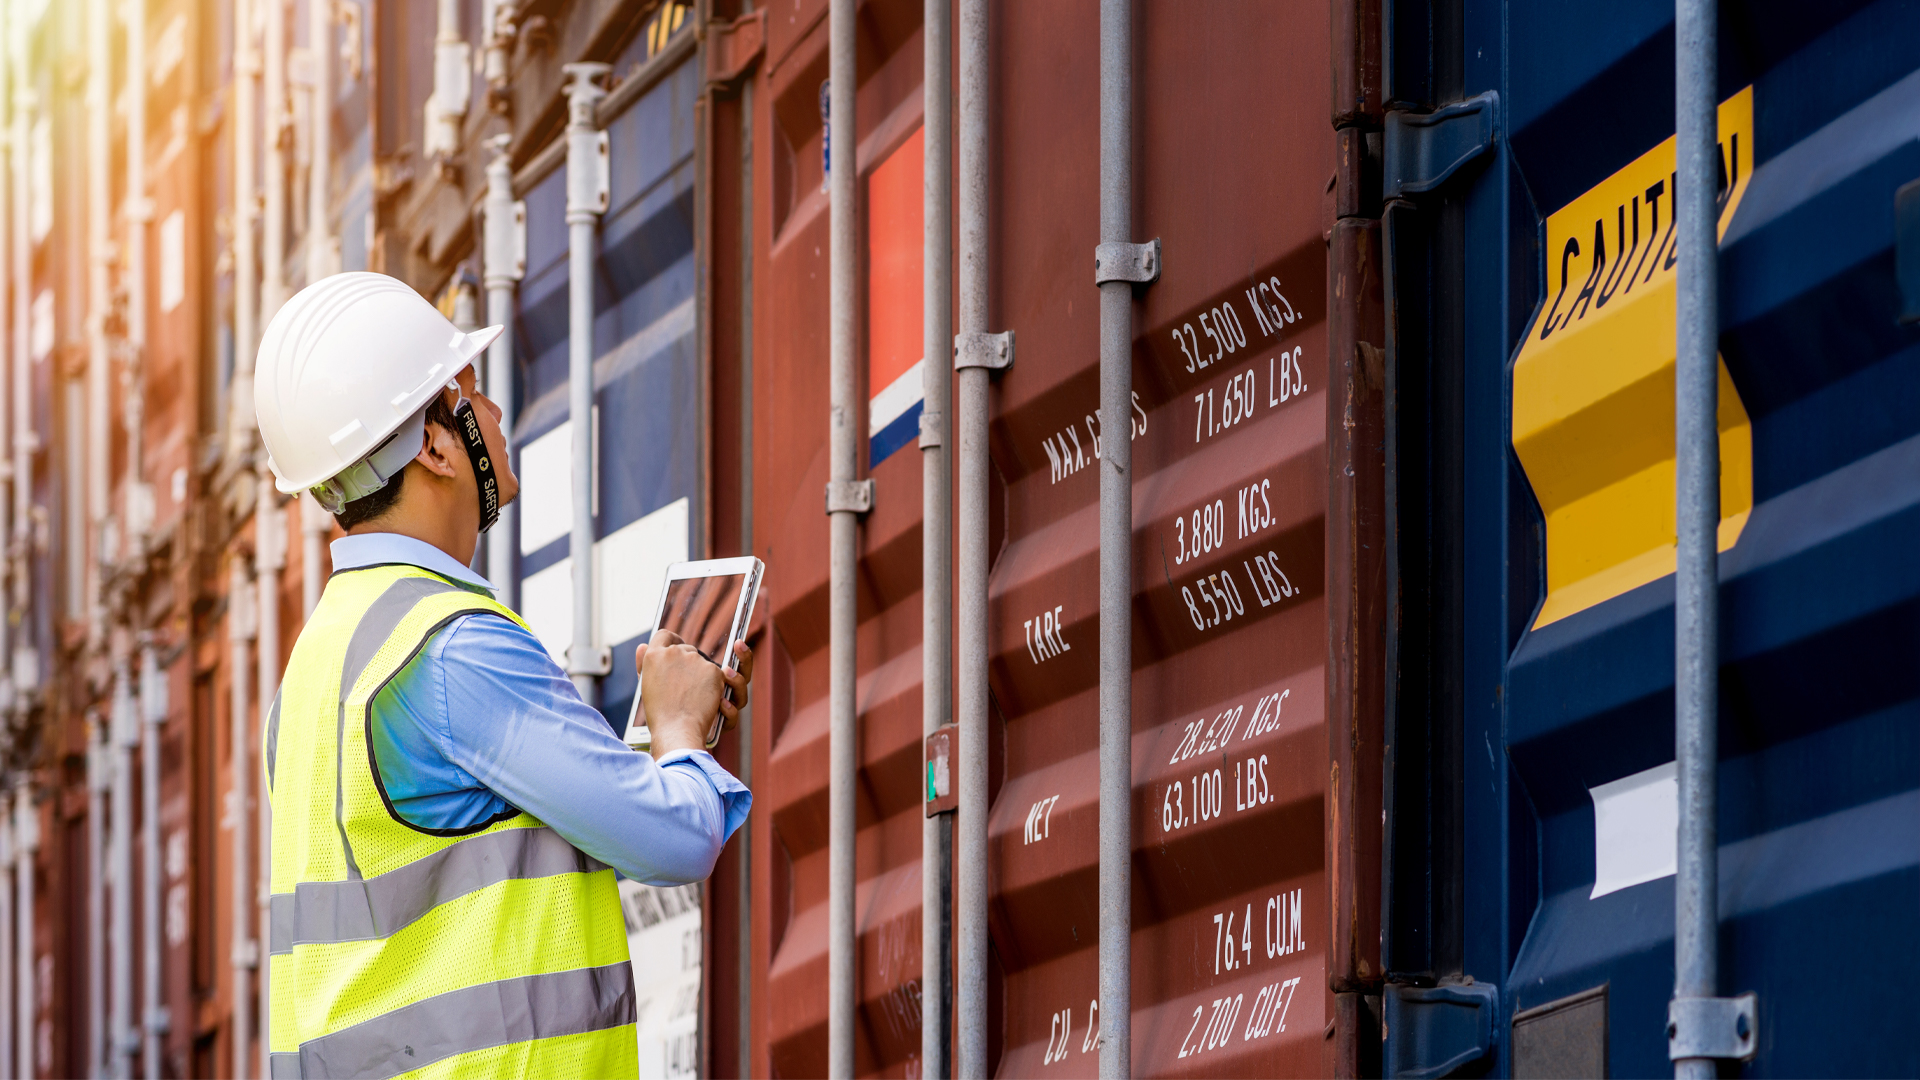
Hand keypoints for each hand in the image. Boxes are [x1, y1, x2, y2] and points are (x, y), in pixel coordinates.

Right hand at [634, 630, 753, 759]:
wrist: (677, 730)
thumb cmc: (659, 713)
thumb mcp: (647, 686)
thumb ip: (645, 663)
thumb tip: (642, 646)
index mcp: (654, 656)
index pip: (663, 636)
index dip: (672, 642)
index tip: (676, 651)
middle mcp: (674, 652)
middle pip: (686, 649)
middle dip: (688, 666)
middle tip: (684, 688)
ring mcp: (695, 660)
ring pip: (703, 662)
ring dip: (703, 677)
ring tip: (697, 697)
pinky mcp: (714, 670)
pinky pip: (718, 674)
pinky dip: (716, 688)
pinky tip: (711, 702)